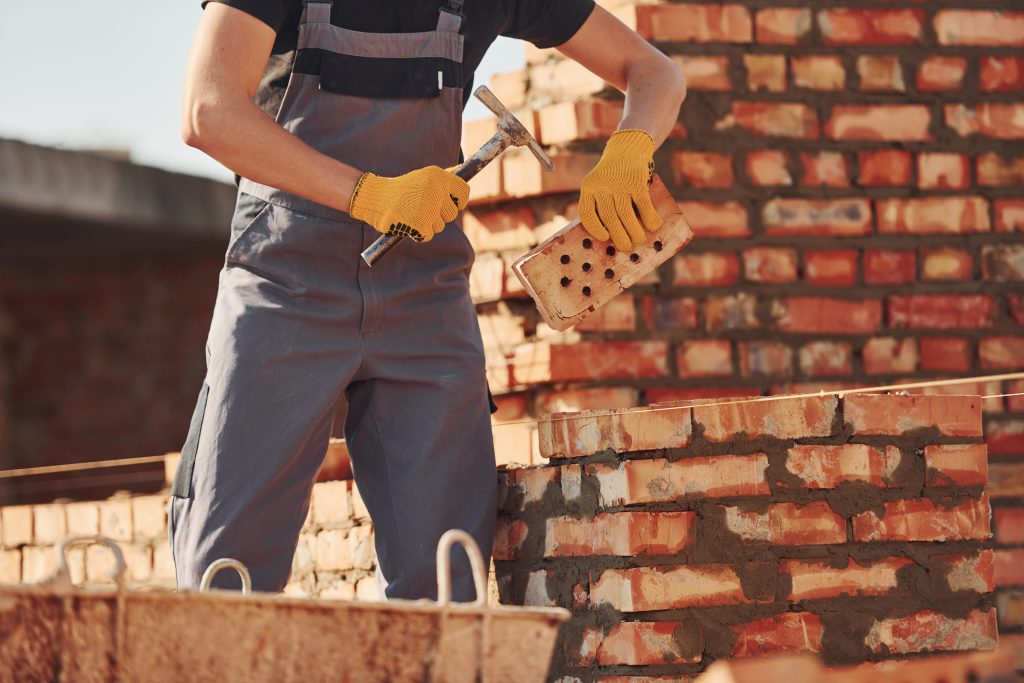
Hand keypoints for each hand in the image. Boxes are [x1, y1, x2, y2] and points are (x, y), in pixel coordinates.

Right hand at [348, 166, 469, 241]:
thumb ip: (444, 176)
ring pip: (440, 226)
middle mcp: (436, 191)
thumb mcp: (424, 177)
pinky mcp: (421, 226)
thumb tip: (462, 170)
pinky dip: (419, 233)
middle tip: (423, 208)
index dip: (460, 200)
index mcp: (439, 177)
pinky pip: (428, 235)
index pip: (464, 191)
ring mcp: (429, 210)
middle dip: (440, 215)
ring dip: (428, 224)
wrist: (376, 198)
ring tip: (412, 213)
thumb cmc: (402, 189)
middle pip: (452, 213)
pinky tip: (408, 222)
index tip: (453, 203)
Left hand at [578, 129, 662, 251]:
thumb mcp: (600, 184)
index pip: (587, 213)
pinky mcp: (636, 179)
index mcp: (588, 187)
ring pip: (625, 213)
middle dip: (619, 236)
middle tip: (626, 247)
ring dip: (634, 230)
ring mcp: (619, 181)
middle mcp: (601, 184)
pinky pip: (642, 203)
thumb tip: (614, 237)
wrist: (628, 147)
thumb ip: (602, 204)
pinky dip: (649, 217)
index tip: (605, 239)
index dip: (595, 229)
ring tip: (639, 240)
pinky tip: (654, 225)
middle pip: (608, 216)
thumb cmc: (614, 174)